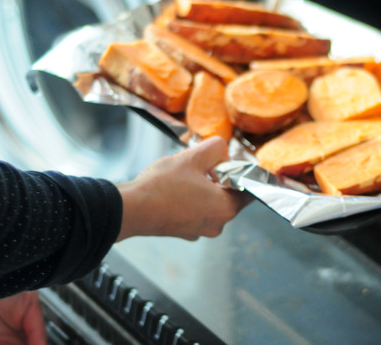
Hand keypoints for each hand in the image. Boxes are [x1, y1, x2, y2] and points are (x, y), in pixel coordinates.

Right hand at [116, 136, 252, 240]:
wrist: (130, 209)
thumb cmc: (161, 186)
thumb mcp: (192, 156)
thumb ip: (216, 148)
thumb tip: (222, 151)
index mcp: (226, 208)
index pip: (249, 189)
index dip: (243, 172)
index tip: (234, 164)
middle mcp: (217, 224)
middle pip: (229, 195)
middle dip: (219, 178)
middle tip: (203, 165)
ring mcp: (200, 231)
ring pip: (212, 203)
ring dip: (204, 188)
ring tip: (186, 176)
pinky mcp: (185, 231)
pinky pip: (197, 211)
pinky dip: (192, 200)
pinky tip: (176, 189)